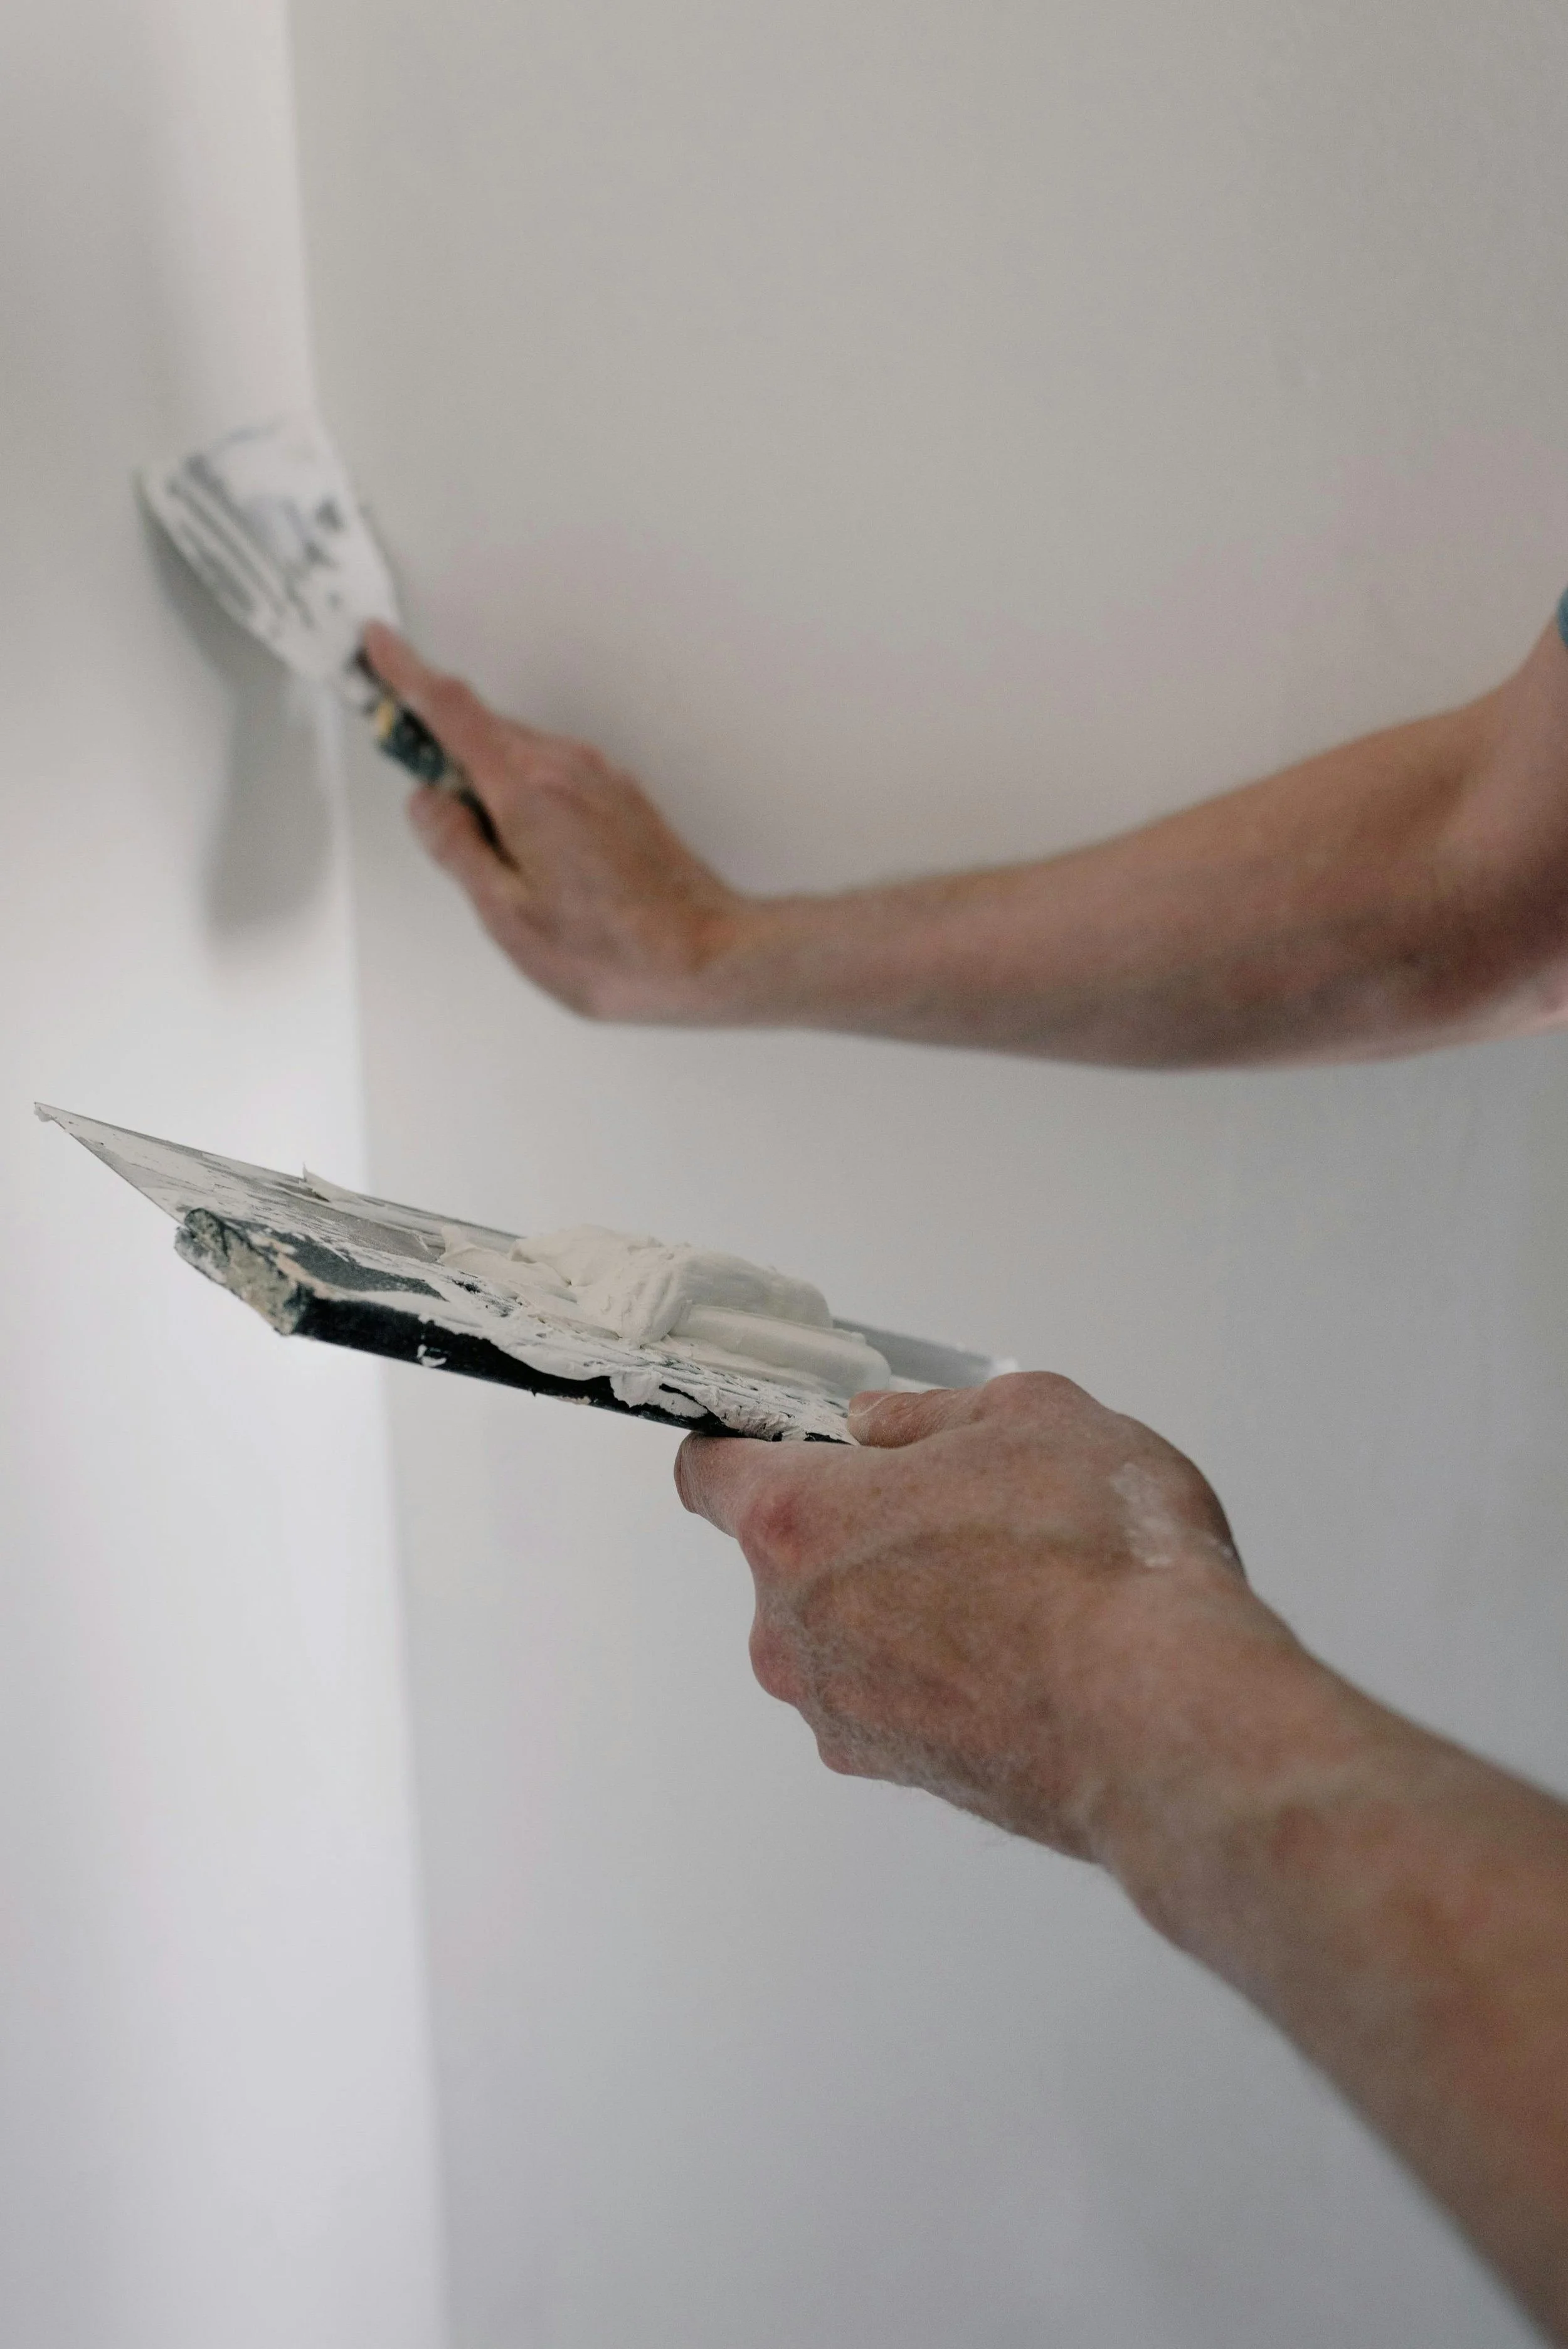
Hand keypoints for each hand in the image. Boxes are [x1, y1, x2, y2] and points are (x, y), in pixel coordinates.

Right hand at [362, 623, 751, 1019]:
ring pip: (520, 756)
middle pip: (485, 731)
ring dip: (488, 782)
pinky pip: (554, 776)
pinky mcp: (621, 797)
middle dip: (442, 747)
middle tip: (424, 800)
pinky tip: (532, 855)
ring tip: (492, 858)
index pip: (451, 709)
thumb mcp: (506, 913)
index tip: (379, 644)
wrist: (707, 959)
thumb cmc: (614, 950)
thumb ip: (458, 848)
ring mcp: (601, 778)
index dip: (406, 673)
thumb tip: (427, 804)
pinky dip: (525, 796)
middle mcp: (568, 767)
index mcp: (528, 789)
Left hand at [676, 1372, 1302, 1860]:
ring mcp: (838, 1709)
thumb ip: (932, 1414)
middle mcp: (793, 1626)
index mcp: (799, 1521)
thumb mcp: (1033, 1416)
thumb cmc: (1102, 1568)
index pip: (709, 1473)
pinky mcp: (895, 1768)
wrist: (1168, 1724)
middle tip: (955, 1503)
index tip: (783, 1434)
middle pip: (784, 1553)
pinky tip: (1021, 1647)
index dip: (744, 1442)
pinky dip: (934, 1667)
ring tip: (1010, 1581)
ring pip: (841, 1627)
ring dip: (899, 1599)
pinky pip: (889, 1692)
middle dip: (856, 1523)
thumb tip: (884, 1425)